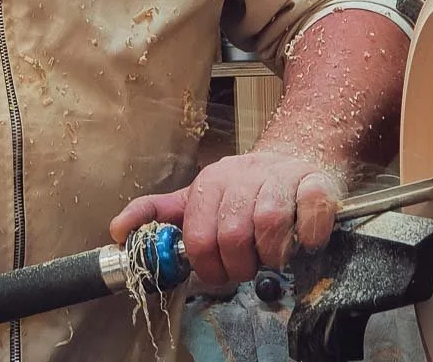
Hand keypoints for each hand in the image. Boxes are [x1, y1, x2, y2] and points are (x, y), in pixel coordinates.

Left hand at [109, 151, 342, 286]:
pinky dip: (309, 235)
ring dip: (272, 254)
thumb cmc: (246, 188)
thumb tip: (117, 230)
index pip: (198, 235)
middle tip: (249, 266)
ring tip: (273, 255)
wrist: (295, 158)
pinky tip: (305, 240)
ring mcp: (280, 177)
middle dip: (240, 264)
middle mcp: (243, 175)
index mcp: (211, 182)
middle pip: (233, 234)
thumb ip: (158, 213)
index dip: (208, 266)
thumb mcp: (197, 197)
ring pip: (270, 222)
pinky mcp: (316, 183)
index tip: (219, 273)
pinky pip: (312, 211)